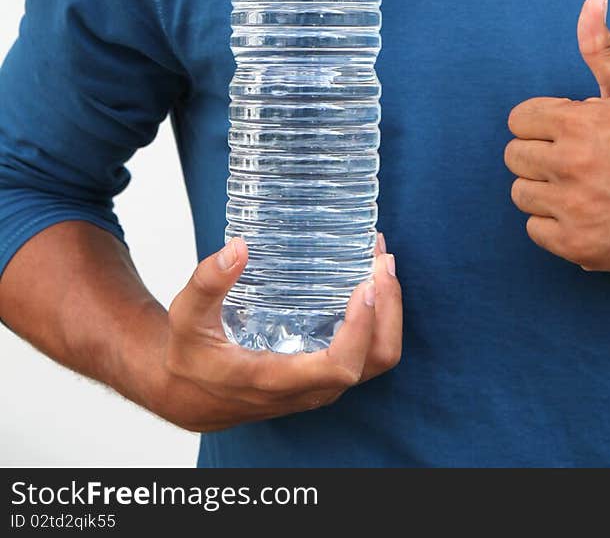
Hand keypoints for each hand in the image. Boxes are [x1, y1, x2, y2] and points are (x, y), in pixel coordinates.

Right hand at [155, 235, 400, 430]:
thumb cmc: (190, 354)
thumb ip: (209, 282)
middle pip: (373, 362)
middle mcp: (306, 389)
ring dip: (388, 312)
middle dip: (388, 310)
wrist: (189, 395)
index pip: (339, 367)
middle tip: (381, 260)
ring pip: (376, 360)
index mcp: (275, 379)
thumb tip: (239, 247)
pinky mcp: (323, 376)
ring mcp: (319, 385)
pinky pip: (367, 354)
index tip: (365, 286)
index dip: (361, 329)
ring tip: (381, 263)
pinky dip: (378, 319)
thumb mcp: (188, 315)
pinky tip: (369, 280)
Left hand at [504, 0, 609, 272]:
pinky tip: (582, 213)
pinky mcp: (577, 245)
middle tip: (572, 160)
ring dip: (543, 189)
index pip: (519, 119)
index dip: (541, 123)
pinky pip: (535, 230)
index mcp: (578, 123)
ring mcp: (573, 207)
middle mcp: (570, 165)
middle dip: (538, 154)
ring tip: (577, 186)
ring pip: (521, 193)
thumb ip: (602, 47)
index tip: (566, 131)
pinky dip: (553, 224)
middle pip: (514, 156)